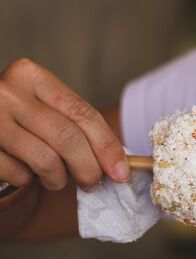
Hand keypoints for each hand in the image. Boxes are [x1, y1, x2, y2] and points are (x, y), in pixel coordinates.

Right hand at [0, 58, 128, 191]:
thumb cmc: (18, 118)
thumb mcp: (45, 108)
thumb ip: (76, 125)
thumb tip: (117, 163)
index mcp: (31, 76)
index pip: (82, 113)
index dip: (107, 145)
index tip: (121, 171)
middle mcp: (7, 93)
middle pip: (67, 137)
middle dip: (88, 167)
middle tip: (93, 182)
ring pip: (45, 159)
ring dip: (58, 178)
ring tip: (57, 179)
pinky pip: (17, 173)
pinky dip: (28, 181)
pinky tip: (26, 173)